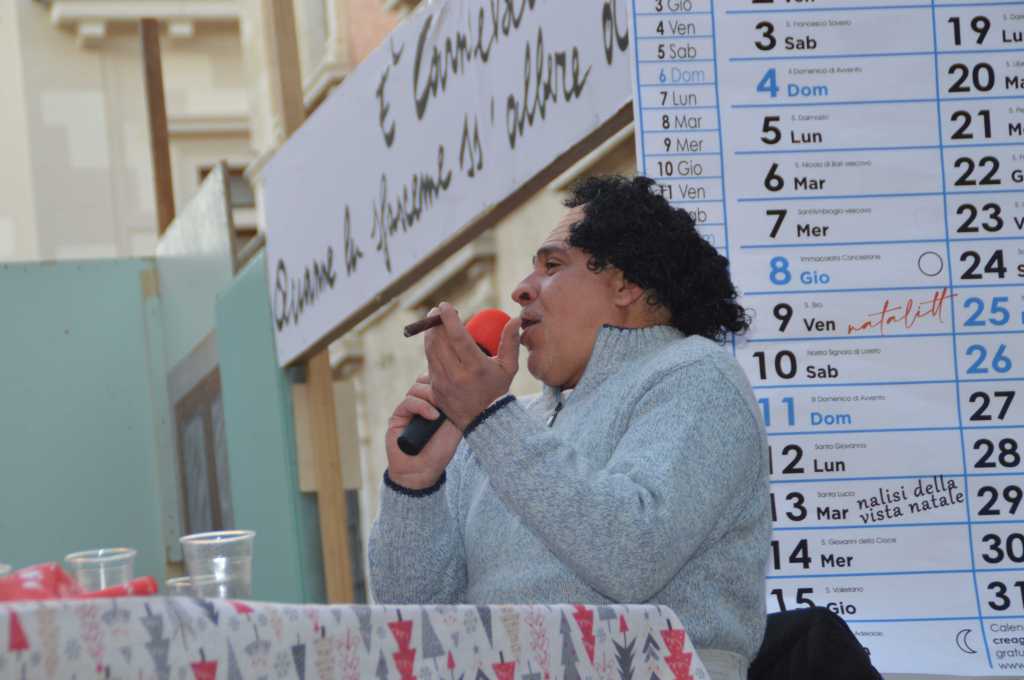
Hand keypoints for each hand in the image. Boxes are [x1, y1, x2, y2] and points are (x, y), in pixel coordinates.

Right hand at [385, 373, 462, 489]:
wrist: (422, 471)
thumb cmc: (439, 452)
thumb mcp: (455, 428)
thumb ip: (455, 408)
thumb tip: (459, 389)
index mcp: (434, 404)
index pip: (437, 380)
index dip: (444, 379)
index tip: (457, 385)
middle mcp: (421, 404)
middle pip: (426, 379)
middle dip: (438, 384)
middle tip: (449, 395)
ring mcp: (408, 409)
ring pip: (417, 388)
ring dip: (430, 395)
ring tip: (440, 409)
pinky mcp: (398, 416)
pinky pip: (408, 402)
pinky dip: (422, 406)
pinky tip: (433, 416)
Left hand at [425, 302, 521, 430]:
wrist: (483, 421)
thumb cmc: (497, 390)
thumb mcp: (509, 368)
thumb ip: (510, 342)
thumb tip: (515, 319)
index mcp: (476, 368)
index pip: (458, 338)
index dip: (449, 319)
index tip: (445, 305)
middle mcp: (457, 375)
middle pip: (439, 341)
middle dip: (435, 322)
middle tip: (438, 310)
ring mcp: (443, 382)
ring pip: (430, 350)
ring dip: (430, 333)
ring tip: (434, 322)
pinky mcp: (435, 387)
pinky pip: (429, 362)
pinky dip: (430, 347)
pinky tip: (435, 339)